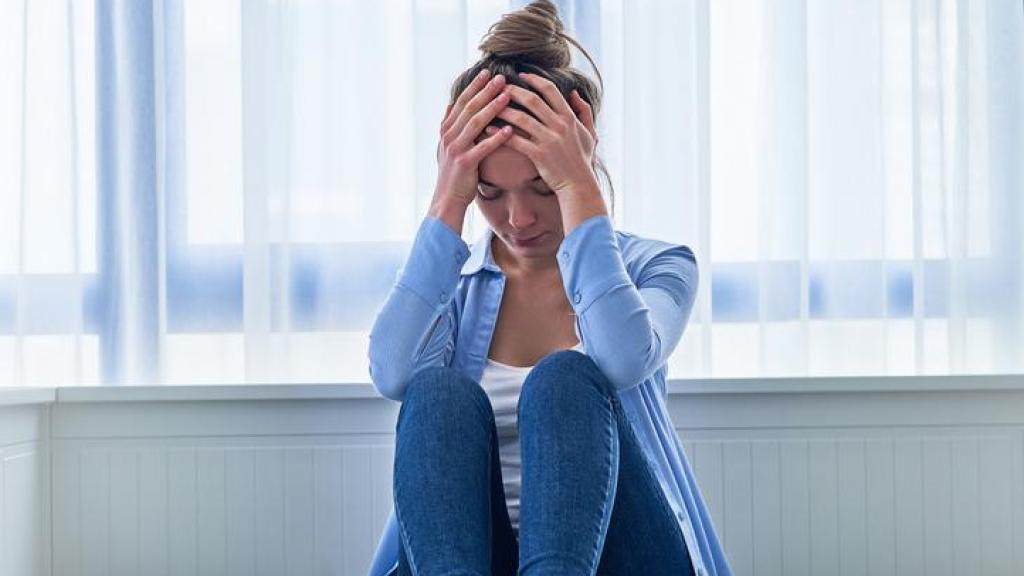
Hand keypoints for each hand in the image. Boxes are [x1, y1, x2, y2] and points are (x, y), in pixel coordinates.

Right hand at [431, 69, 514, 209]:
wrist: (447, 199)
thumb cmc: (453, 173)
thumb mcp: (445, 146)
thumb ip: (449, 125)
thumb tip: (450, 104)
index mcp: (446, 129)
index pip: (461, 102)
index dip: (474, 86)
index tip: (487, 72)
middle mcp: (449, 136)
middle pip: (469, 108)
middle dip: (485, 91)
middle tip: (501, 77)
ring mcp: (456, 149)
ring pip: (475, 123)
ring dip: (492, 108)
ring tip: (507, 95)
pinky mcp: (465, 163)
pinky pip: (483, 147)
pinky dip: (496, 138)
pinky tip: (509, 129)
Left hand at [483, 72, 597, 193]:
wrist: (579, 185)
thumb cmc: (582, 160)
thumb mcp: (590, 133)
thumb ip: (584, 111)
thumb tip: (574, 92)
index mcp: (569, 117)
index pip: (550, 90)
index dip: (534, 79)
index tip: (521, 74)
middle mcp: (559, 126)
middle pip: (532, 100)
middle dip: (514, 90)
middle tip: (499, 86)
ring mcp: (549, 140)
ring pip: (521, 118)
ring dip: (503, 110)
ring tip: (490, 105)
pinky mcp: (539, 155)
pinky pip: (516, 141)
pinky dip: (501, 134)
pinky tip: (489, 129)